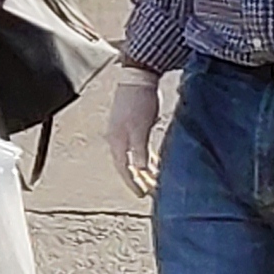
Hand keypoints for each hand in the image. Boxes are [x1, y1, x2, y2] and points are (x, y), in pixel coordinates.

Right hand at [106, 70, 165, 197]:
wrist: (138, 78)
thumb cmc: (138, 101)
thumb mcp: (140, 127)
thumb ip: (140, 149)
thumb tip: (140, 169)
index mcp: (117, 140)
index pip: (124, 168)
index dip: (133, 182)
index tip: (143, 195)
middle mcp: (118, 139)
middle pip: (128, 165)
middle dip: (139, 179)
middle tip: (152, 192)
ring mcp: (125, 133)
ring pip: (134, 158)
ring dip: (143, 171)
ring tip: (155, 182)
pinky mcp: (133, 127)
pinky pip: (139, 149)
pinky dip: (146, 159)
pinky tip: (155, 163)